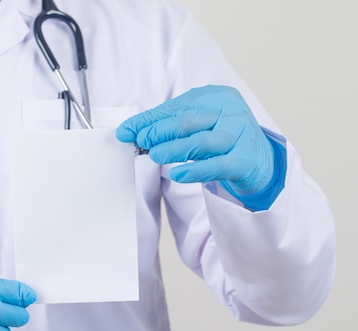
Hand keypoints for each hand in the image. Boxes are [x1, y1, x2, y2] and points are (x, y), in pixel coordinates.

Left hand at [116, 85, 279, 201]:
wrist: (260, 161)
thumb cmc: (221, 138)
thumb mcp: (197, 126)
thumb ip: (167, 124)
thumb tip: (131, 130)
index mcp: (217, 97)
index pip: (177, 108)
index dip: (150, 119)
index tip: (127, 130)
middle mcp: (231, 112)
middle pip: (189, 121)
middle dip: (160, 131)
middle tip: (140, 140)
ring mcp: (241, 135)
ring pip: (202, 142)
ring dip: (175, 149)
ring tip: (154, 155)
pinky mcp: (245, 160)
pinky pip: (217, 165)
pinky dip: (195, 170)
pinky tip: (177, 175)